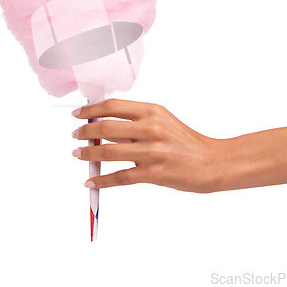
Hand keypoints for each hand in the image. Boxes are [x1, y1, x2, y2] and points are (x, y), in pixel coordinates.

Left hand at [71, 98, 225, 192]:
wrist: (211, 162)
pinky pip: (119, 177)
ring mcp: (151, 152)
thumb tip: (104, 125)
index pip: (112, 106)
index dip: (90, 109)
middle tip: (75, 136)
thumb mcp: (163, 121)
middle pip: (105, 127)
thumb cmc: (186, 141)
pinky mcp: (153, 173)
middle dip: (84, 132)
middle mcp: (150, 128)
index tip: (78, 114)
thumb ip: (136, 122)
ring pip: (108, 151)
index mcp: (152, 111)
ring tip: (78, 154)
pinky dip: (101, 179)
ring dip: (88, 153)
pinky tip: (90, 180)